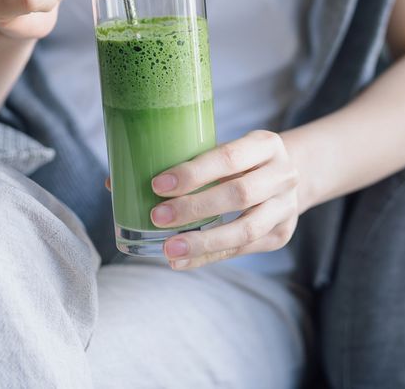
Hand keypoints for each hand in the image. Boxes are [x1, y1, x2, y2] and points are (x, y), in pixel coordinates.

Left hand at [149, 130, 302, 269]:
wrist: (287, 178)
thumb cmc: (242, 162)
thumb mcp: (226, 151)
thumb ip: (186, 163)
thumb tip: (117, 182)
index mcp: (266, 145)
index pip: (229, 158)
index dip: (193, 173)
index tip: (158, 185)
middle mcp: (283, 175)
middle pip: (239, 194)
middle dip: (195, 208)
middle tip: (158, 216)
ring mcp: (286, 207)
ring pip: (246, 230)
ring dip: (203, 242)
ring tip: (169, 248)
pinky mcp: (281, 235)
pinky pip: (242, 250)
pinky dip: (208, 256)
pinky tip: (181, 260)